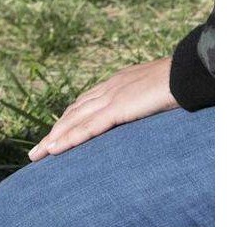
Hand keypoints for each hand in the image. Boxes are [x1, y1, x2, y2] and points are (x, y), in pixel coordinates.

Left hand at [28, 57, 178, 161]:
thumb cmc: (179, 81)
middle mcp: (107, 89)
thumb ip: (143, 99)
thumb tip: (144, 108)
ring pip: (73, 122)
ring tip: (37, 155)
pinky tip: (54, 150)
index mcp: (116, 83)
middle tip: (38, 151)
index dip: (68, 120)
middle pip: (72, 114)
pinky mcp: (117, 109)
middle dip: (54, 132)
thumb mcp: (155, 91)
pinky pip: (87, 127)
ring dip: (53, 139)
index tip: (55, 133)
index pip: (84, 103)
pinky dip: (68, 139)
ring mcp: (110, 98)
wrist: (188, 71)